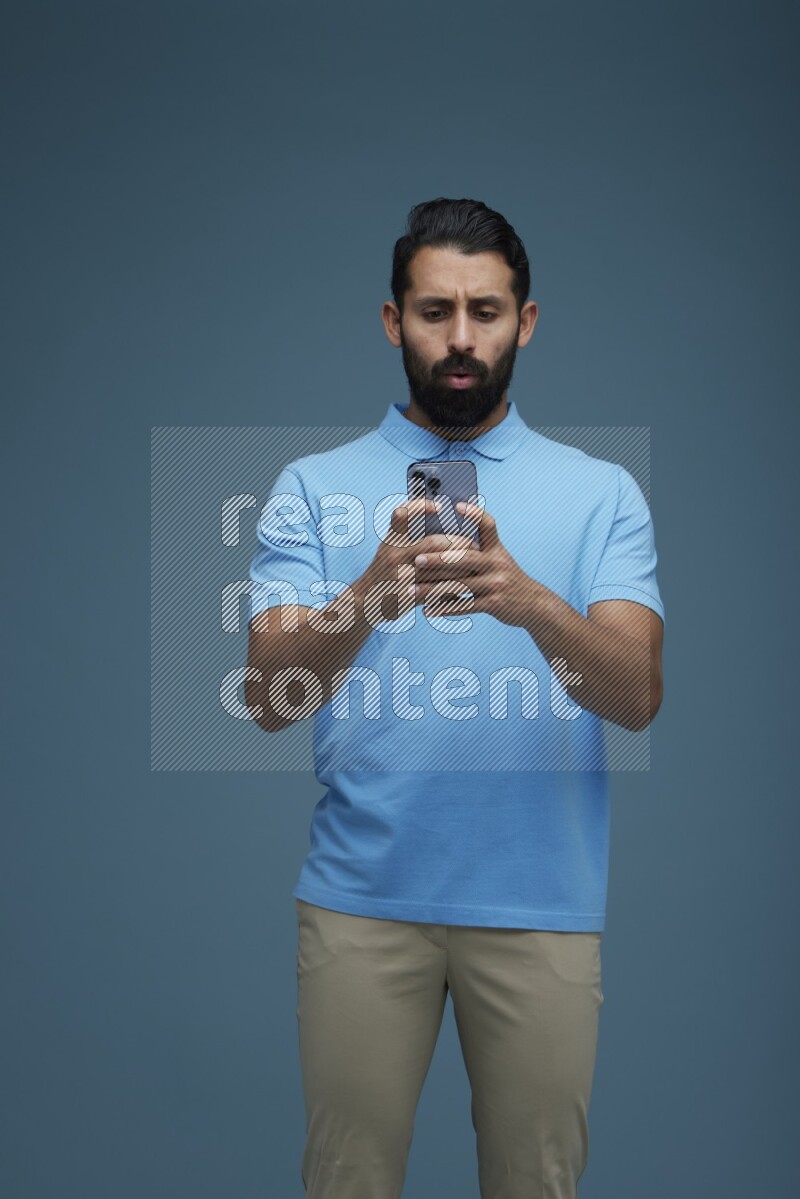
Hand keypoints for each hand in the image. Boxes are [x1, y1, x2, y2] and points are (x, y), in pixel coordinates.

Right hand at [356, 496, 465, 622]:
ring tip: (475, 563)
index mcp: (390, 540)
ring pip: (440, 567)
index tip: (440, 506)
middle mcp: (393, 555)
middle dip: (458, 542)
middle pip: (433, 543)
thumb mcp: (390, 551)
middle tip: (473, 543)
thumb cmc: (385, 573)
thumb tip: (448, 529)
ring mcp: (400, 576)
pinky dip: (453, 586)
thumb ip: (411, 540)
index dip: (420, 506)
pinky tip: (465, 584)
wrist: (366, 603)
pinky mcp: (408, 595)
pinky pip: (438, 588)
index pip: (401, 514)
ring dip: (461, 565)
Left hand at [410, 501, 535, 627]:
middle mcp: (497, 564)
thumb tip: (450, 540)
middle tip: (417, 559)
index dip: (475, 514)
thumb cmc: (508, 580)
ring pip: (460, 585)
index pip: (488, 526)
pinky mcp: (495, 604)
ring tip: (414, 591)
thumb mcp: (500, 560)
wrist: (534, 605)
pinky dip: (445, 608)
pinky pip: (466, 605)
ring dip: (434, 589)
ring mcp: (496, 584)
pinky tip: (429, 610)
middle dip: (439, 559)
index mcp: (496, 550)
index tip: (457, 506)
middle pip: (465, 558)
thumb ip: (480, 550)